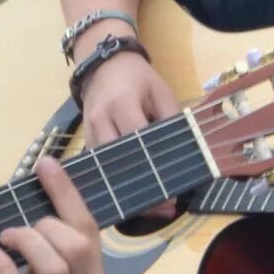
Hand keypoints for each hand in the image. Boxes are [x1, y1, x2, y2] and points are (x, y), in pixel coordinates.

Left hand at [0, 156, 108, 273]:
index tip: (46, 163)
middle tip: (18, 227)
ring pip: (54, 263)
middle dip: (44, 222)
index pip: (89, 229)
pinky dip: (1, 265)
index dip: (67, 193)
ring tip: (4, 240)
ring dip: (25, 241)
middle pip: (76, 243)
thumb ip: (55, 264)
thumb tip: (32, 218)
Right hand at [76, 43, 182, 216]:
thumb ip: (172, 120)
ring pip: (108, 172)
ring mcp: (89, 134)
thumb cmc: (137, 79)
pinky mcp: (87, 143)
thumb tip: (187, 153)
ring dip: (131, 192)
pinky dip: (119, 184)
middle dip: (142, 187)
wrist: (103, 65)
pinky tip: (138, 197)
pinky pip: (102, 170)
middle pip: (120, 163)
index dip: (155, 166)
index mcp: (121, 105)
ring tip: (156, 207)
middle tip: (166, 206)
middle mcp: (100, 122)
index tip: (174, 187)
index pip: (138, 141)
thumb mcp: (161, 93)